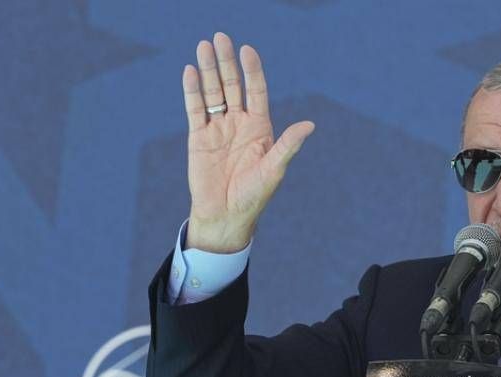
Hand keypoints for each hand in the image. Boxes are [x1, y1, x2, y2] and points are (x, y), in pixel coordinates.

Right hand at [182, 32, 314, 252]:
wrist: (226, 215)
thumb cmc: (254, 195)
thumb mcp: (273, 170)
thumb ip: (288, 145)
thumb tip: (309, 125)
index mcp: (260, 127)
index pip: (256, 91)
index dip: (252, 71)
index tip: (247, 50)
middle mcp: (239, 122)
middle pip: (232, 85)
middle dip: (226, 62)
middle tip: (221, 37)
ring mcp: (218, 128)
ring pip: (213, 92)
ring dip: (208, 70)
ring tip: (204, 46)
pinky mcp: (199, 137)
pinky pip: (195, 109)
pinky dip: (193, 90)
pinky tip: (191, 71)